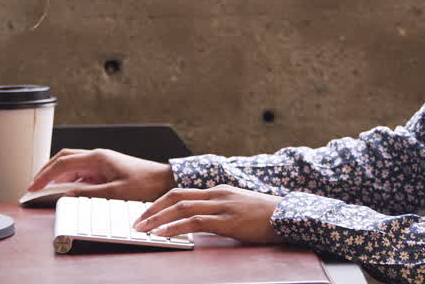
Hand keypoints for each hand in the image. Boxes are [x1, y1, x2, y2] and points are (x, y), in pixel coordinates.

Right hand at [26, 148, 174, 201]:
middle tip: (32, 185)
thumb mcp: (116, 193)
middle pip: (63, 158)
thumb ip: (89, 194)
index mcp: (97, 158)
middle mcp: (97, 156)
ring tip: (43, 187)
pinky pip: (81, 172)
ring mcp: (101, 162)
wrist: (166, 181)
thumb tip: (66, 195)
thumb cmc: (146, 184)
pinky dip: (68, 179)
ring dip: (56, 174)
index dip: (45, 175)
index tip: (33, 187)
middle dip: (45, 170)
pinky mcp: (106, 170)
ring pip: (71, 164)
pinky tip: (64, 189)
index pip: (62, 163)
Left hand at [133, 185, 283, 244]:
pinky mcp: (228, 220)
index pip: (181, 192)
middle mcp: (216, 194)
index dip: (160, 202)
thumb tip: (199, 222)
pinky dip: (175, 227)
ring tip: (143, 229)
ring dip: (158, 219)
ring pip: (181, 208)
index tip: (145, 214)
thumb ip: (218, 211)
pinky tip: (163, 234)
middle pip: (176, 196)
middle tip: (136, 221)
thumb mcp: (237, 208)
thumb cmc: (264, 216)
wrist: (287, 216)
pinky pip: (195, 222)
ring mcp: (222, 205)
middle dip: (152, 209)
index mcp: (217, 190)